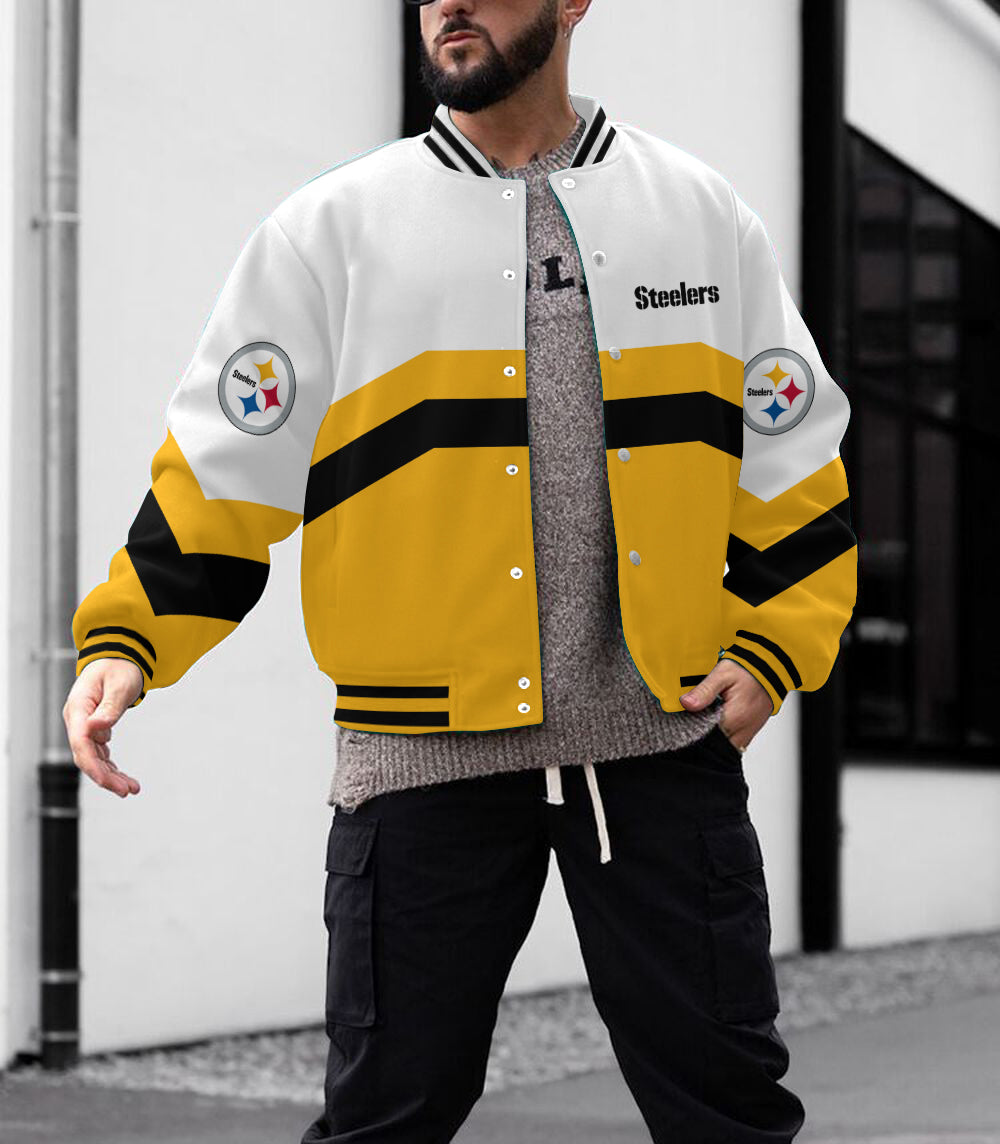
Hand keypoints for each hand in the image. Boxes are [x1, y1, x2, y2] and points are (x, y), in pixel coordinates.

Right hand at [63, 659, 143, 798]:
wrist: (120, 658)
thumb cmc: (119, 668)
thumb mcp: (119, 684)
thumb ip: (109, 707)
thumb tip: (95, 729)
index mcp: (78, 708)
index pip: (81, 744)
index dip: (94, 766)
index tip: (110, 782)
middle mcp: (78, 721)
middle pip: (85, 756)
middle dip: (105, 777)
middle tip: (128, 791)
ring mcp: (84, 727)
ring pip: (93, 759)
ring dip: (111, 776)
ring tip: (132, 789)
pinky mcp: (94, 731)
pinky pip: (100, 754)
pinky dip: (112, 768)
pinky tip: (126, 779)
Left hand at [677, 659, 772, 750]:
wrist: (770, 669)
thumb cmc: (749, 670)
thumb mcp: (723, 674)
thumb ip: (704, 690)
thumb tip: (686, 703)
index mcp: (735, 718)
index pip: (706, 735)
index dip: (692, 728)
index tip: (685, 719)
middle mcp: (743, 730)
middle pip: (716, 744)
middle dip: (703, 734)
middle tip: (696, 716)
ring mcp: (748, 732)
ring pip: (725, 745)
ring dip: (714, 736)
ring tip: (707, 718)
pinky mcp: (750, 730)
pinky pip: (734, 741)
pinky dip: (724, 734)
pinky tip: (718, 720)